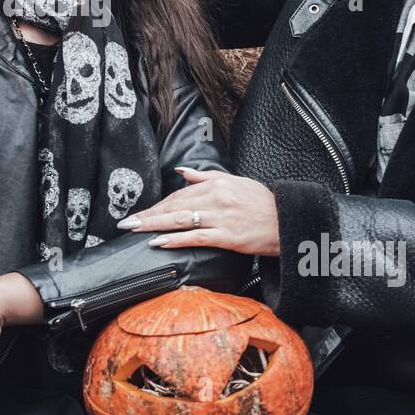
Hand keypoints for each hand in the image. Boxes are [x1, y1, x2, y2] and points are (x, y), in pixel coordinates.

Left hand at [116, 167, 280, 256]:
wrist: (286, 220)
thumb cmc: (261, 202)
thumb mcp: (235, 182)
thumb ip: (206, 176)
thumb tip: (182, 172)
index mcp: (216, 184)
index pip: (179, 195)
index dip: (158, 205)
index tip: (141, 212)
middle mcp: (216, 198)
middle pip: (175, 206)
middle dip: (149, 215)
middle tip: (127, 222)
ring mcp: (221, 218)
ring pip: (180, 220)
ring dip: (154, 225)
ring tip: (135, 230)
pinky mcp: (227, 236)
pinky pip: (195, 238)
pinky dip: (175, 239)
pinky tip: (159, 242)